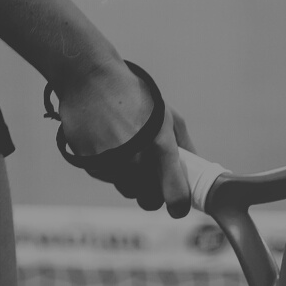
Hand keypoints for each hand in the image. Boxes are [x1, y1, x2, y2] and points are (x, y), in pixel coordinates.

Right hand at [51, 61, 195, 216]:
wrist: (90, 79)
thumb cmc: (135, 96)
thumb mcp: (167, 115)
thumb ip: (184, 146)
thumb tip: (195, 171)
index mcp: (160, 147)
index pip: (175, 196)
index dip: (179, 206)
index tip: (178, 206)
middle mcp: (135, 159)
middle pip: (148, 201)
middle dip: (153, 192)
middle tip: (152, 175)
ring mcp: (111, 164)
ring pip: (127, 190)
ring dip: (131, 179)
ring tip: (128, 150)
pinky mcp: (90, 164)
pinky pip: (107, 179)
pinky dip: (111, 169)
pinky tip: (110, 144)